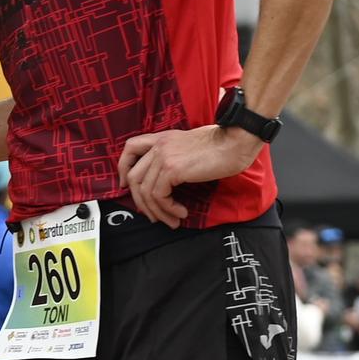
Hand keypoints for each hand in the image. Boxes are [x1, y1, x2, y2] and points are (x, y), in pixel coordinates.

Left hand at [116, 125, 260, 227]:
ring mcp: (163, 156)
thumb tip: (167, 181)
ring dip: (158, 211)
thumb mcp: (190, 147)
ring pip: (145, 191)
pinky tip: (181, 212)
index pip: (130, 147)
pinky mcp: (172, 169)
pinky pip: (159, 195)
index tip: (126, 185)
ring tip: (172, 220)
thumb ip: (175, 157)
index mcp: (162, 138)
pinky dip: (168, 209)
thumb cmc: (221, 147)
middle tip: (156, 216)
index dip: (123, 168)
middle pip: (134, 177)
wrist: (235, 142)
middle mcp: (159, 146)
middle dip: (141, 202)